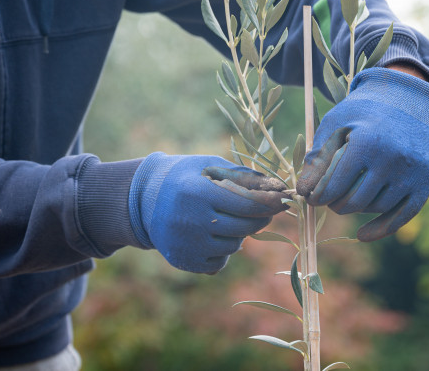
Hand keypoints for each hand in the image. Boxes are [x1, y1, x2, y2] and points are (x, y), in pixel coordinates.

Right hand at [129, 153, 286, 273]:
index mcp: (198, 192)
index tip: (284, 199)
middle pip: (245, 226)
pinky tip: (212, 235)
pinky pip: (219, 262)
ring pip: (234, 246)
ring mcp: (186, 244)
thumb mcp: (211, 166)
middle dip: (260, 218)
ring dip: (239, 233)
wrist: (144, 200)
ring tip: (226, 218)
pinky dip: (223, 250)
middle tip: (264, 210)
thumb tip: (279, 187)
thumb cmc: (185, 177)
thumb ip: (244, 176)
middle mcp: (191, 221)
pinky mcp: (184, 261)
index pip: (247, 203)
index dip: (270, 202)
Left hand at [296, 67, 428, 241]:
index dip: (317, 196)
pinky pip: (403, 215)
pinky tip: (362, 235)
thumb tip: (302, 191)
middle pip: (355, 202)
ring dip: (357, 209)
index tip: (309, 197)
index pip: (335, 185)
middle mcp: (393, 159)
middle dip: (335, 204)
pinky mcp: (426, 180)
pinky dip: (381, 229)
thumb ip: (318, 157)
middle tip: (328, 198)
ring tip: (346, 198)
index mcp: (367, 143)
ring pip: (376, 208)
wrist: (406, 98)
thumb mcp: (335, 124)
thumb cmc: (363, 112)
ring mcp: (413, 172)